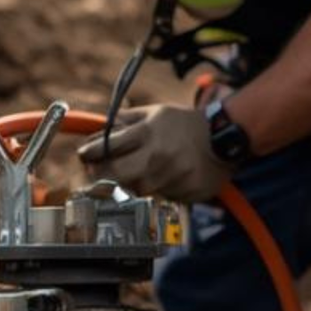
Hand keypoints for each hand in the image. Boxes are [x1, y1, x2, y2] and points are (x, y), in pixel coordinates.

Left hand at [76, 103, 229, 203]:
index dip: (90, 153)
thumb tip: (96, 132)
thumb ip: (125, 120)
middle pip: (115, 175)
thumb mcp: (155, 112)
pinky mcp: (183, 193)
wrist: (224, 137)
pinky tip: (169, 177)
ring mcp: (170, 177)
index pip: (106, 146)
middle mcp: (157, 156)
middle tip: (100, 173)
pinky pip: (161, 197)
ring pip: (137, 190)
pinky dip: (159, 189)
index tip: (85, 156)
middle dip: (102, 175)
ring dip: (133, 183)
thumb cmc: (185, 124)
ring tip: (144, 170)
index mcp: (147, 132)